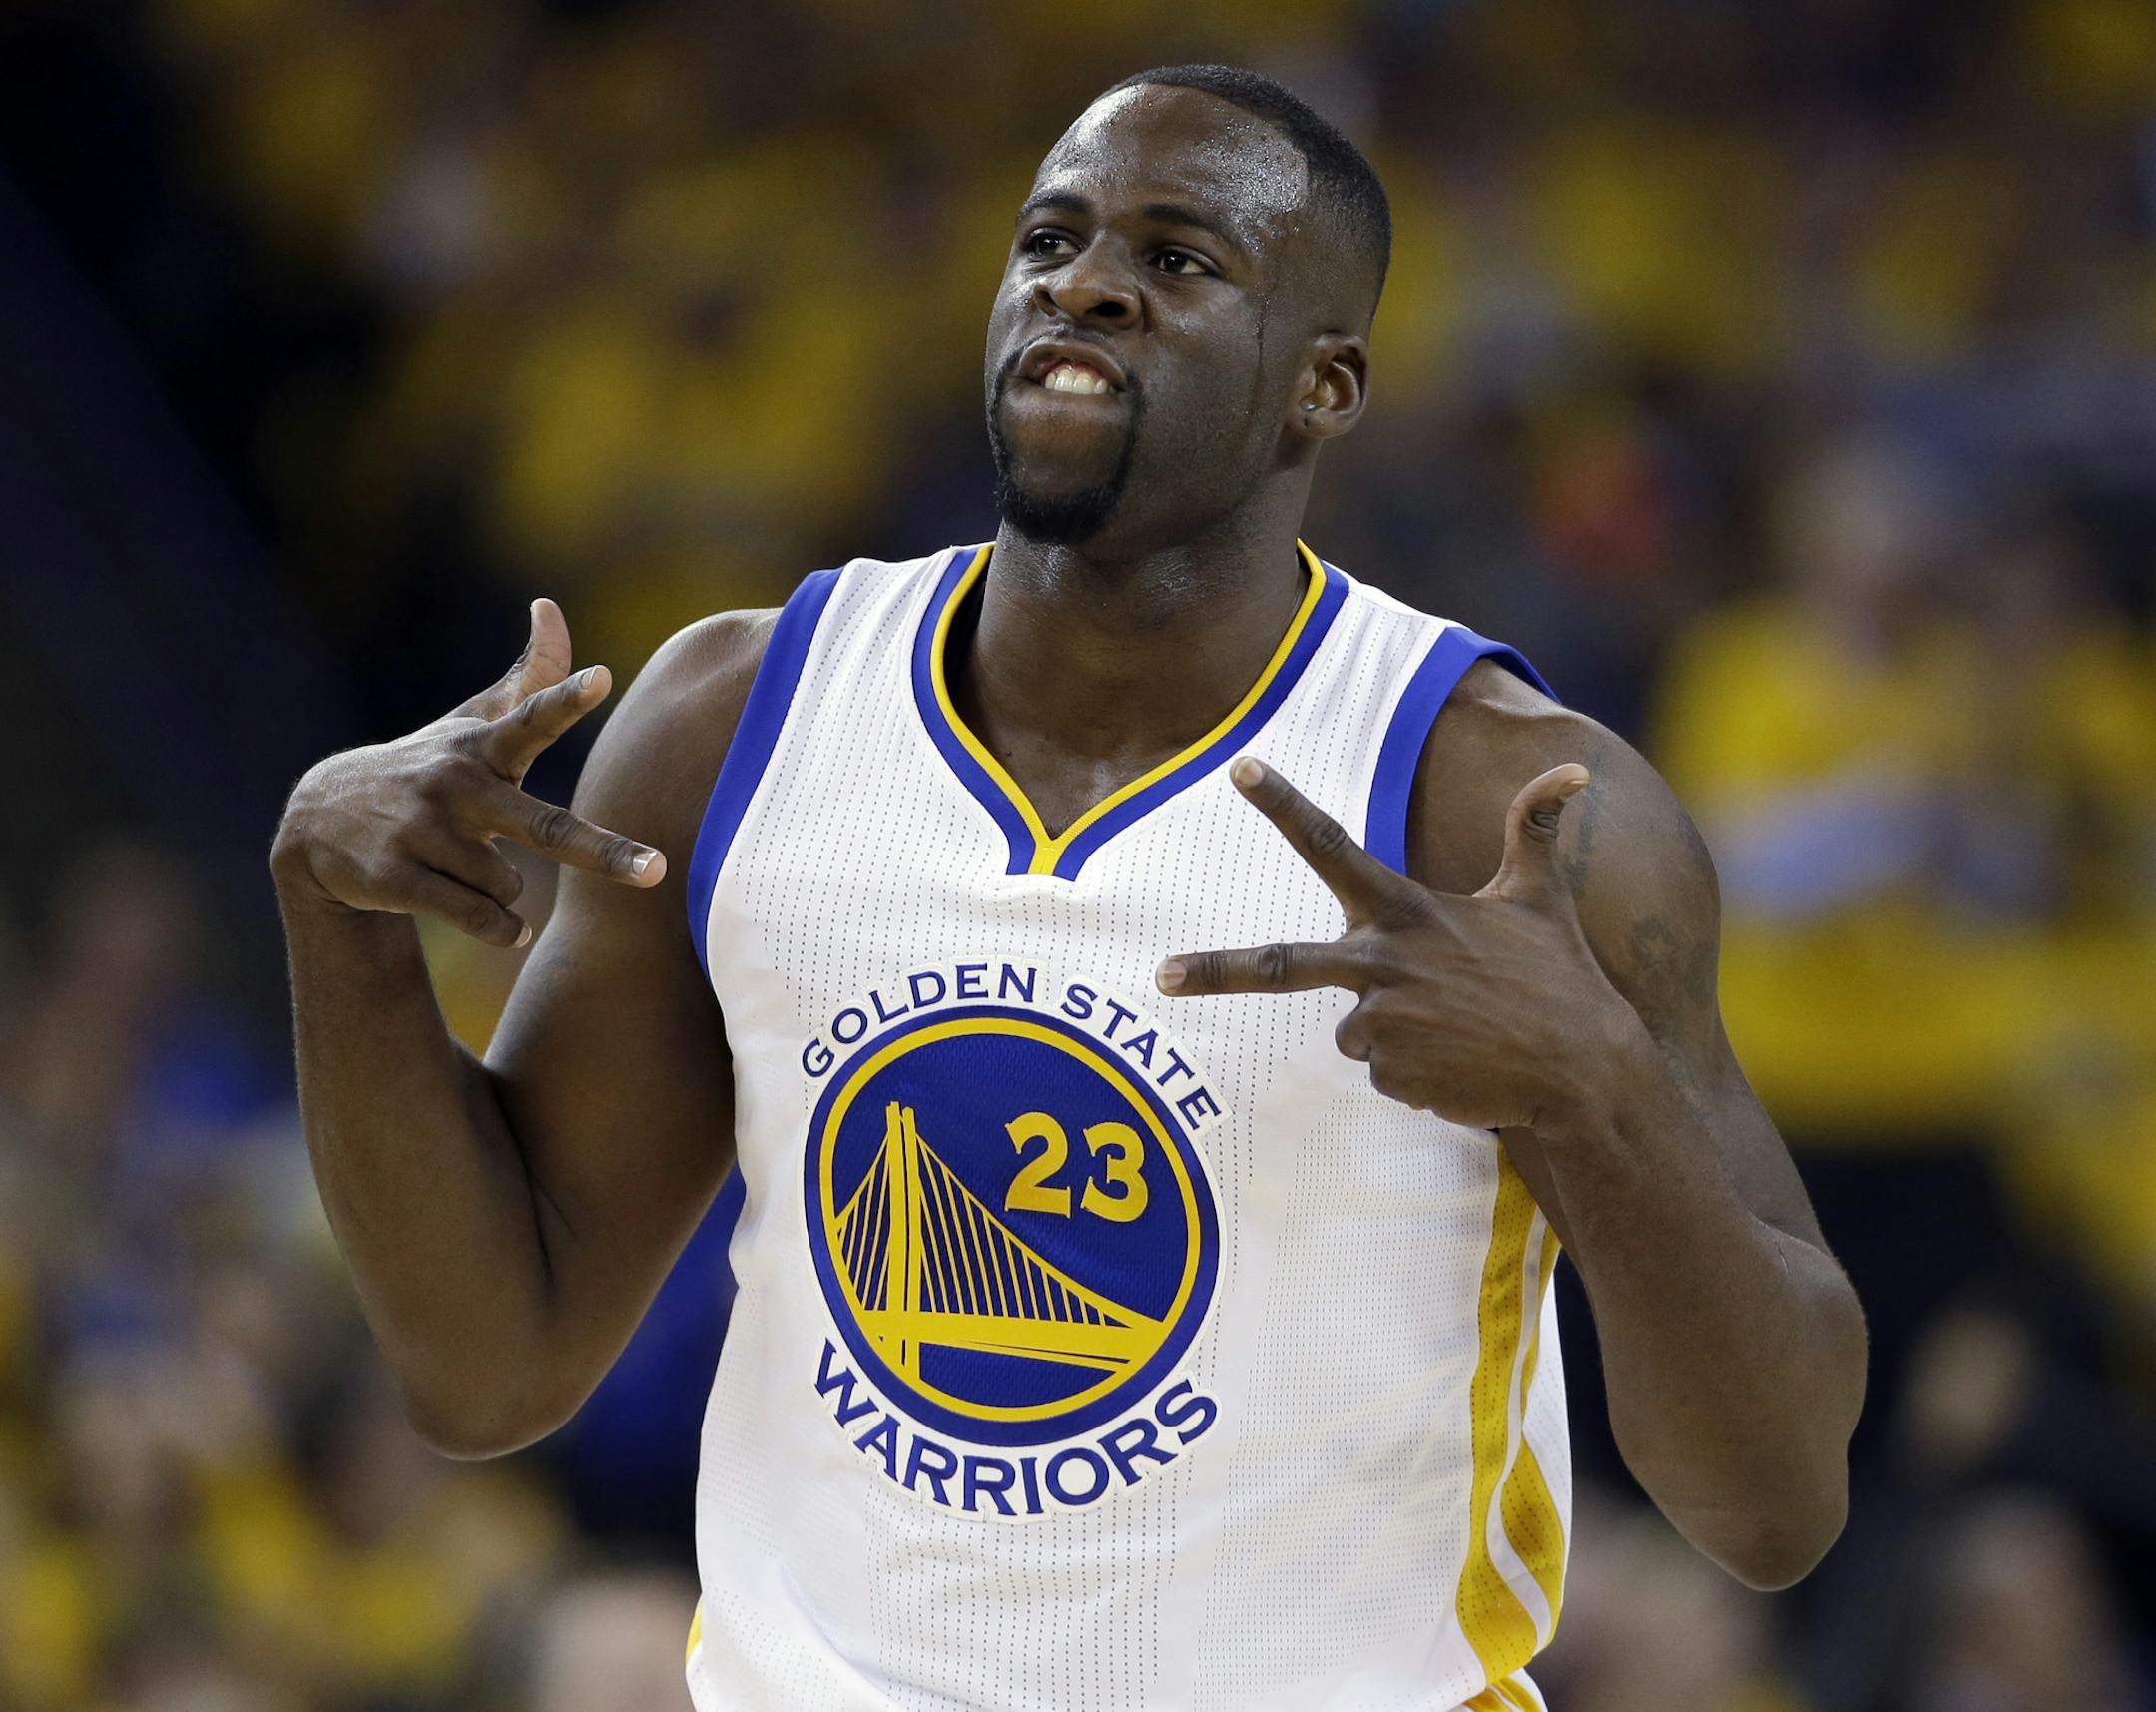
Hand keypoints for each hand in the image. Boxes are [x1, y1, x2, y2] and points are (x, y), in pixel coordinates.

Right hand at [271, 599, 664, 947]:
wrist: (318, 821)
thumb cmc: (425, 768)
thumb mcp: (469, 723)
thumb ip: (526, 678)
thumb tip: (550, 606)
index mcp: (481, 747)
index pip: (531, 718)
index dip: (564, 698)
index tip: (599, 677)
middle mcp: (455, 786)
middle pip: (544, 827)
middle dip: (602, 850)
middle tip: (657, 871)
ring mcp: (423, 833)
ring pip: (510, 884)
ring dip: (504, 889)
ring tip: (459, 864)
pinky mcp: (397, 878)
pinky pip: (480, 917)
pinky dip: (500, 927)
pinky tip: (505, 925)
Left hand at [1155, 755, 1645, 1132]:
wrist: (1584, 1071)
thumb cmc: (1560, 979)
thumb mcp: (1540, 896)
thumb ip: (1534, 829)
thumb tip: (1577, 769)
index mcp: (1406, 910)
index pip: (1332, 844)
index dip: (1283, 803)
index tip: (1240, 765)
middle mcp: (1381, 962)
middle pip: (1277, 964)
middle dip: (1212, 969)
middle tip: (1159, 975)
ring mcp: (1379, 1022)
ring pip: (1353, 1028)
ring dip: (1394, 1033)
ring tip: (1458, 1033)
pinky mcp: (1387, 1073)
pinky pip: (1379, 1070)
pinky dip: (1412, 1071)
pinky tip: (1459, 1066)